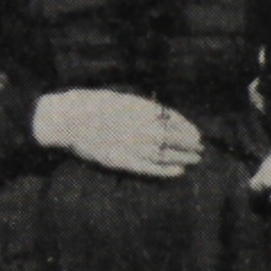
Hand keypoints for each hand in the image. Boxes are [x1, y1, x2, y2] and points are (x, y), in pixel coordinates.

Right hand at [33, 90, 202, 177]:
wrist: (70, 119)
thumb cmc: (93, 105)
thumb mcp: (122, 99)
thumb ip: (143, 108)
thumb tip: (162, 114)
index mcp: (143, 110)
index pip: (173, 120)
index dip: (187, 127)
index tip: (196, 132)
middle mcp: (143, 128)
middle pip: (175, 138)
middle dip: (190, 143)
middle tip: (200, 148)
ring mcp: (134, 146)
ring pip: (166, 154)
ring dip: (184, 157)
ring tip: (195, 160)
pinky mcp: (124, 162)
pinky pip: (150, 169)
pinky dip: (166, 171)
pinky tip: (178, 172)